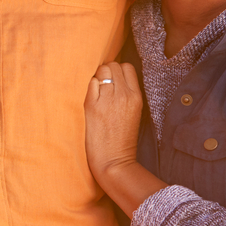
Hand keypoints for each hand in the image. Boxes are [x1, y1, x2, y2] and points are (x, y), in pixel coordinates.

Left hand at [84, 62, 166, 216]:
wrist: (114, 160)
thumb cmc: (123, 138)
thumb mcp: (134, 112)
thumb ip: (127, 94)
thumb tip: (115, 77)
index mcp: (136, 96)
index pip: (127, 67)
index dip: (118, 71)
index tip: (113, 80)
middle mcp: (123, 95)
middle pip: (113, 65)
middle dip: (106, 72)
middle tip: (103, 86)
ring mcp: (107, 99)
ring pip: (101, 71)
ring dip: (97, 77)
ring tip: (96, 92)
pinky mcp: (92, 105)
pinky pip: (91, 83)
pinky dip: (90, 87)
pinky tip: (91, 99)